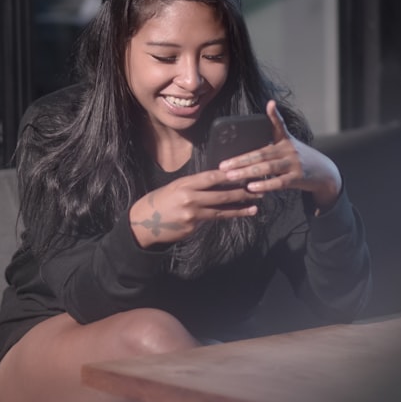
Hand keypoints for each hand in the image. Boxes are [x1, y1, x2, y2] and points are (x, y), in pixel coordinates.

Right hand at [129, 170, 261, 247]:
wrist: (143, 223)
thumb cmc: (160, 201)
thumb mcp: (174, 186)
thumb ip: (195, 185)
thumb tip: (216, 181)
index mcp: (185, 184)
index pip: (211, 178)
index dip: (229, 176)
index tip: (244, 173)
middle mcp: (190, 199)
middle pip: (221, 195)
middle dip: (241, 193)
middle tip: (257, 191)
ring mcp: (192, 215)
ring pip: (220, 211)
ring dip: (239, 209)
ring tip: (254, 208)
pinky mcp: (193, 228)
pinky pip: (210, 221)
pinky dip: (220, 217)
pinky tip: (233, 215)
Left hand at [218, 100, 341, 209]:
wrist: (323, 171)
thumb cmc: (297, 157)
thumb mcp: (288, 143)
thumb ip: (273, 136)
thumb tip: (256, 128)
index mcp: (284, 140)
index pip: (279, 124)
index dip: (274, 114)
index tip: (270, 103)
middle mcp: (289, 149)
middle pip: (261, 153)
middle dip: (240, 160)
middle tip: (224, 166)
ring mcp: (293, 164)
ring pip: (267, 168)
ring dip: (247, 172)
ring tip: (231, 176)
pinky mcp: (297, 178)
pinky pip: (278, 182)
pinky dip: (264, 185)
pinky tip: (251, 187)